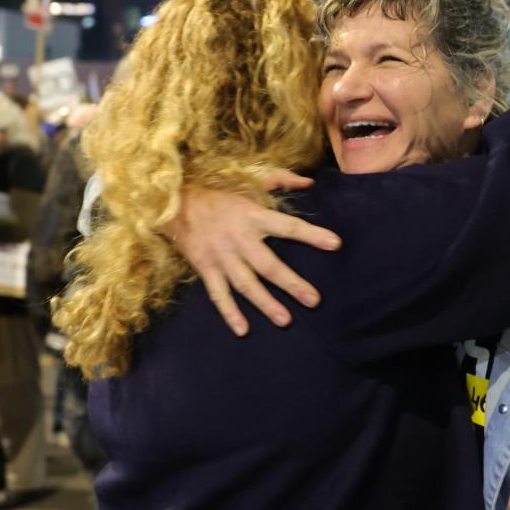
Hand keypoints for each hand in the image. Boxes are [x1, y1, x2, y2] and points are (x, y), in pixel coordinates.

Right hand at [167, 170, 340, 335]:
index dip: (312, 235)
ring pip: (246, 285)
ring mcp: (222, 257)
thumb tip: (309, 182)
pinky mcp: (205, 268)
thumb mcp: (249, 180)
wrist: (174, 201)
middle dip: (292, 284)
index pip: (288, 226)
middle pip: (269, 266)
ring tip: (285, 320)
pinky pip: (218, 294)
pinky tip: (243, 329)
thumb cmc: (217, 192)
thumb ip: (281, 180)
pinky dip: (229, 313)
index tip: (335, 244)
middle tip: (313, 300)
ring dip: (266, 304)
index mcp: (252, 216)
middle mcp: (239, 239)